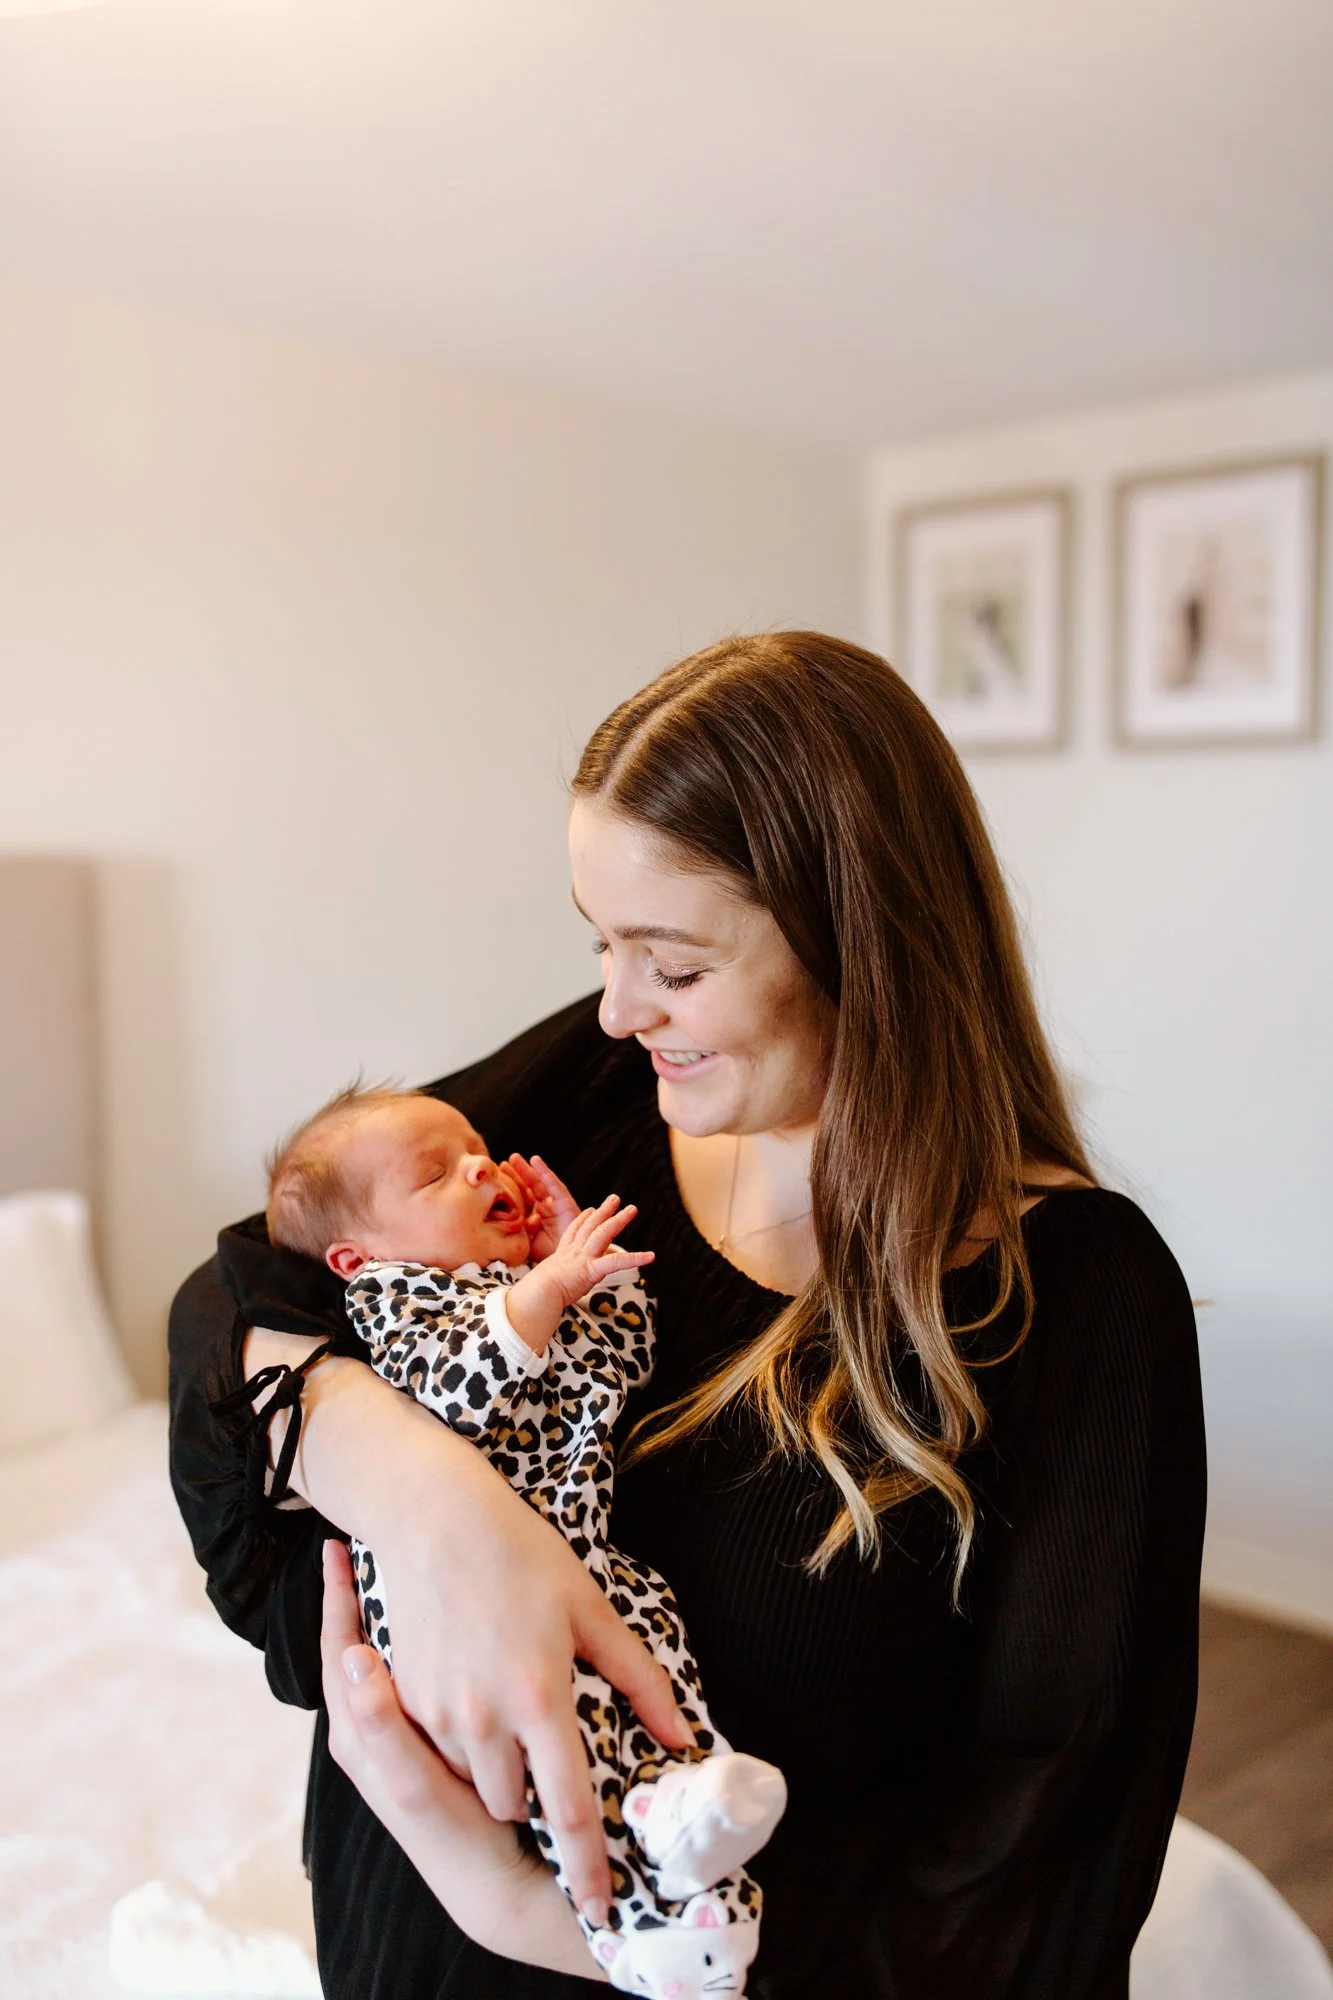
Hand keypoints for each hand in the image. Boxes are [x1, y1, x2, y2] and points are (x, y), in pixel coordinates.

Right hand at [363, 1415, 689, 1920]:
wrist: (437, 1518)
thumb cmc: (523, 1556)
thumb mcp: (592, 1609)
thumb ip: (639, 1679)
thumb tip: (680, 1736)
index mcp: (540, 1695)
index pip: (568, 1807)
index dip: (586, 1864)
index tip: (598, 1905)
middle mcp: (484, 1715)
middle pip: (512, 1807)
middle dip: (532, 1804)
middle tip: (547, 1771)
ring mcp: (438, 1710)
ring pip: (471, 1784)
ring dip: (495, 1776)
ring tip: (511, 1731)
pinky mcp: (404, 1698)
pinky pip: (437, 1751)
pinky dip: (460, 1745)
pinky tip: (474, 1702)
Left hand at [506, 1153, 579, 1260]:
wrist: (571, 1263)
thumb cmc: (549, 1256)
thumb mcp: (526, 1242)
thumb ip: (515, 1230)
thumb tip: (501, 1218)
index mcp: (533, 1219)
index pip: (518, 1200)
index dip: (507, 1189)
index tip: (493, 1179)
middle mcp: (543, 1209)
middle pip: (526, 1189)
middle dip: (514, 1176)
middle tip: (500, 1164)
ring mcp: (554, 1205)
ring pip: (538, 1183)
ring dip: (526, 1170)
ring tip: (514, 1158)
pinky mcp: (565, 1202)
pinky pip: (553, 1185)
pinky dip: (544, 1172)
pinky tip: (536, 1161)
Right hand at [540, 1195, 654, 1310]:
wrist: (537, 1294)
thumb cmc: (536, 1293)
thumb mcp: (540, 1281)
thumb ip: (547, 1280)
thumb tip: (542, 1287)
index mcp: (561, 1255)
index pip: (574, 1231)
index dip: (583, 1219)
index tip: (590, 1209)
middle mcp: (573, 1252)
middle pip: (591, 1226)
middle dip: (604, 1211)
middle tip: (615, 1199)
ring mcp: (584, 1257)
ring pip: (604, 1233)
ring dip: (619, 1220)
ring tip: (632, 1209)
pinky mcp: (593, 1269)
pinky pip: (617, 1262)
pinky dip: (636, 1258)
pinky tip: (650, 1256)